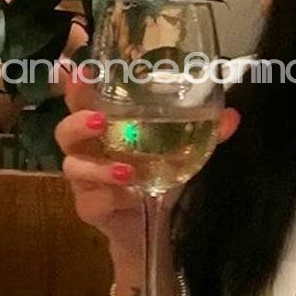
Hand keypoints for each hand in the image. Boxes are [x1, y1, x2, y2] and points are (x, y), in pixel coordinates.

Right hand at [55, 63, 240, 247]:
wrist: (153, 224)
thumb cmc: (157, 174)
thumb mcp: (181, 150)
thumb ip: (204, 132)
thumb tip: (231, 116)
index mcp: (104, 128)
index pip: (83, 101)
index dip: (77, 86)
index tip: (83, 71)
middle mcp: (88, 150)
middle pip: (64, 131)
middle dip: (78, 122)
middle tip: (101, 120)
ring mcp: (85, 181)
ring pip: (73, 167)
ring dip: (99, 167)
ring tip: (128, 170)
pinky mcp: (90, 208)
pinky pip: (89, 201)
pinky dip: (107, 197)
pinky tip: (126, 196)